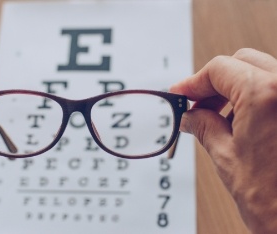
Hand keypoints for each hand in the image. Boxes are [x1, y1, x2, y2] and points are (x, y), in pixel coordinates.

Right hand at [170, 48, 276, 233]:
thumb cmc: (276, 202)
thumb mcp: (226, 157)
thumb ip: (203, 126)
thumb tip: (190, 116)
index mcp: (266, 94)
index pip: (219, 69)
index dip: (193, 82)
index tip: (180, 93)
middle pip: (242, 63)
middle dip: (214, 82)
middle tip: (196, 105)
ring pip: (261, 74)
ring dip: (234, 89)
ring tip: (216, 117)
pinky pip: (275, 91)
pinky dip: (254, 99)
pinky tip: (240, 121)